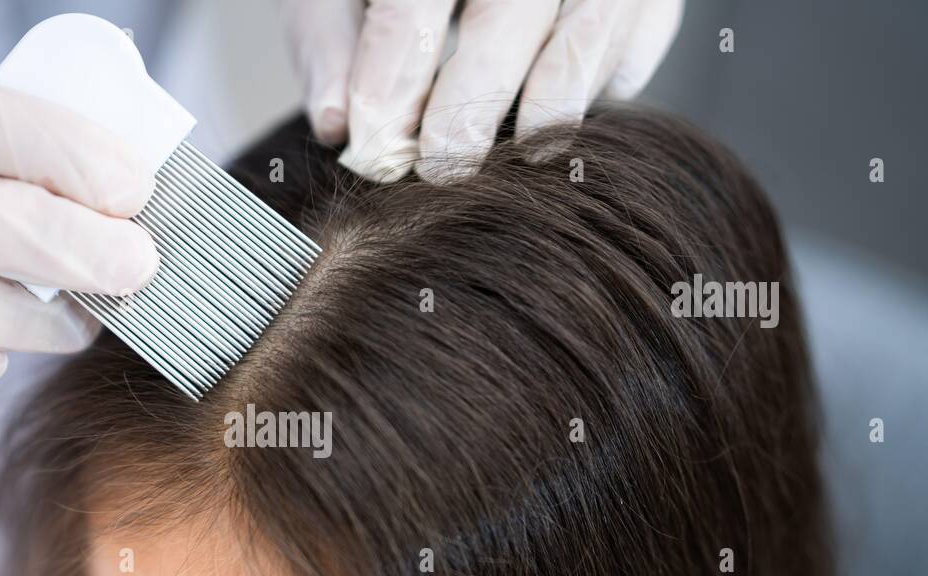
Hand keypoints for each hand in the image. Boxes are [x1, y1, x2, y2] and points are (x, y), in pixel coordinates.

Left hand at [278, 0, 683, 182]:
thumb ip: (330, 43)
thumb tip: (340, 124)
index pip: (416, 1)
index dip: (394, 78)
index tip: (375, 148)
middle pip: (513, 10)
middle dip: (473, 103)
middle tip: (440, 168)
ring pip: (590, 31)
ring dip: (548, 108)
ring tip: (508, 157)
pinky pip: (638, 42)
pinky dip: (600, 86)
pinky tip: (551, 116)